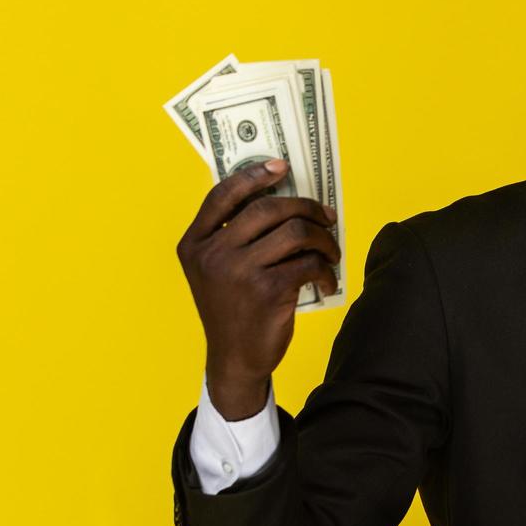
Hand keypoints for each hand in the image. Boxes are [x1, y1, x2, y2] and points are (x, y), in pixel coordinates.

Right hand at [175, 158, 340, 418]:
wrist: (234, 359)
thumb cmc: (232, 308)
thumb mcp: (216, 270)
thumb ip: (234, 236)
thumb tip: (283, 200)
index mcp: (195, 243)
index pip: (223, 195)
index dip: (254, 175)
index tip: (282, 166)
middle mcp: (212, 254)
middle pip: (268, 209)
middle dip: (305, 207)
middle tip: (326, 217)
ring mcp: (238, 272)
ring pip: (295, 233)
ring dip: (323, 238)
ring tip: (331, 251)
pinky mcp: (267, 291)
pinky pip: (308, 264)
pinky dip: (326, 270)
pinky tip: (327, 280)